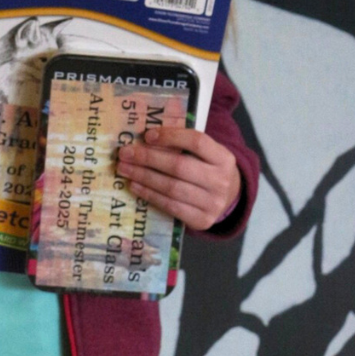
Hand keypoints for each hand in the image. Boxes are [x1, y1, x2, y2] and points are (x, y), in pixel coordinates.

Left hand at [115, 126, 241, 230]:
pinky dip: (149, 195)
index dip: (170, 136)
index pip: (197, 142)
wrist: (229, 199)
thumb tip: (145, 138)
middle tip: (125, 153)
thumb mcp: (207, 154)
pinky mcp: (202, 220)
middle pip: (179, 166)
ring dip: (144, 177)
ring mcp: (212, 203)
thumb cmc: (209, 170)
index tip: (147, 135)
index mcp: (224, 158)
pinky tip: (135, 186)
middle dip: (148, 158)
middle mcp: (221, 181)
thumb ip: (184, 145)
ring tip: (125, 169)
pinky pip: (170, 206)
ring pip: (171, 188)